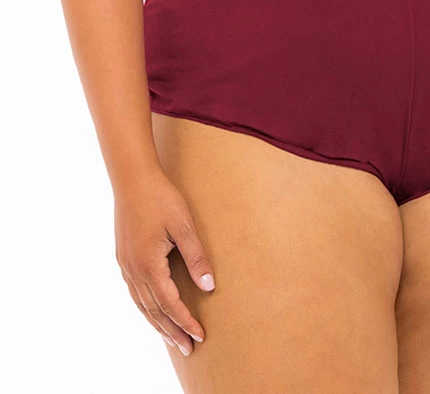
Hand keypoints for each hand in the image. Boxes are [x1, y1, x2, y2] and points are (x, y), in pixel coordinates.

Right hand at [114, 168, 214, 353]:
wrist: (132, 178)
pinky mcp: (123, 257)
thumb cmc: (161, 198)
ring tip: (172, 338)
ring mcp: (125, 265)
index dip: (185, 321)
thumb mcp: (184, 226)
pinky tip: (153, 310)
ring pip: (141, 305)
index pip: (169, 304)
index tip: (201, 335)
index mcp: (148, 265)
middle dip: (171, 331)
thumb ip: (196, 257)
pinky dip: (145, 308)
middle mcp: (133, 270)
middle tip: (188, 349)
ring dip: (157, 323)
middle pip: (153, 311)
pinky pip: (134, 292)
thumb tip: (208, 288)